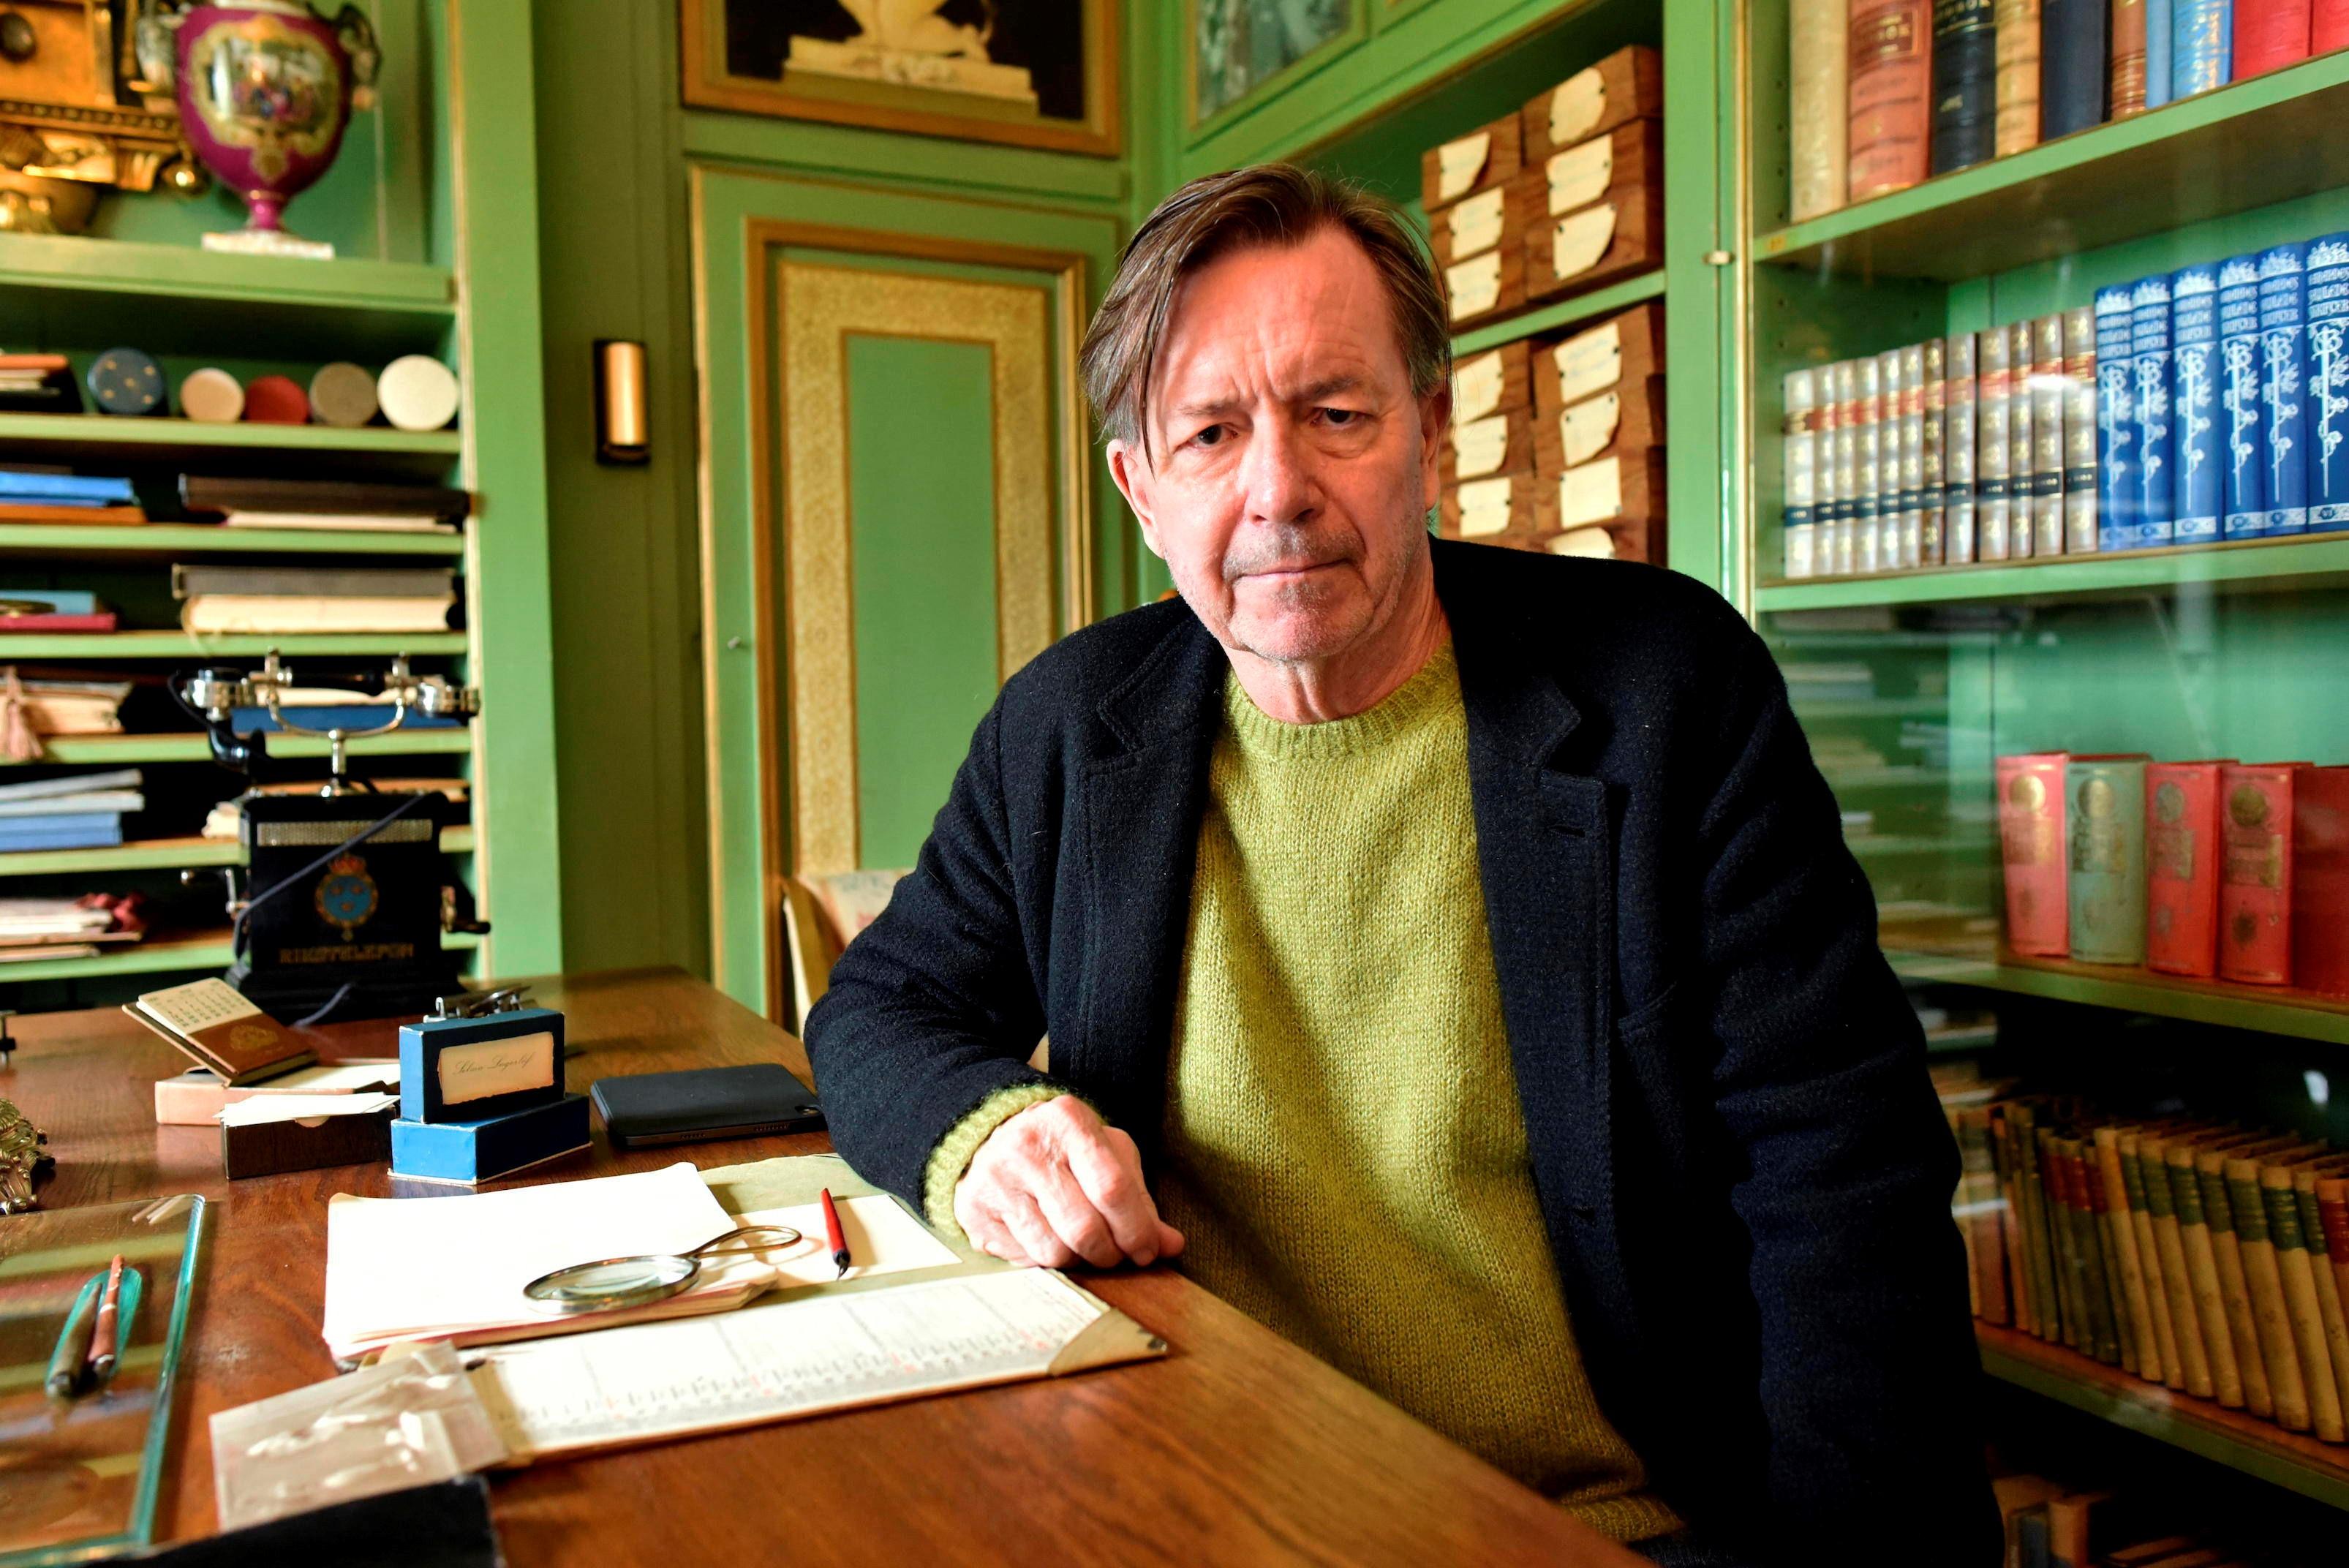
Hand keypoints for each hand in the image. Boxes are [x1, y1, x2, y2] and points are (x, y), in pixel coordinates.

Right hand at [954, 1095, 1184, 1269]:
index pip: (1113, 1188)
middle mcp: (1027, 1146)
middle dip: (1110, 1254)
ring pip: (1054, 1250)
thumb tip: (1170, 1245)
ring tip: (1083, 1246)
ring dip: (1079, 1261)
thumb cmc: (1064, 1149)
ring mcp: (995, 1178)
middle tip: (1116, 1255)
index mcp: (1068, 1121)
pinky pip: (1024, 1258)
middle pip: (1085, 1227)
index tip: (1148, 1251)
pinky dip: (1045, 1260)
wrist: (994, 1136)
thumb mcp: (1107, 1155)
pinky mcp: (974, 1208)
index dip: (1137, 1230)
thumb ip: (1140, 1198)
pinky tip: (1047, 1237)